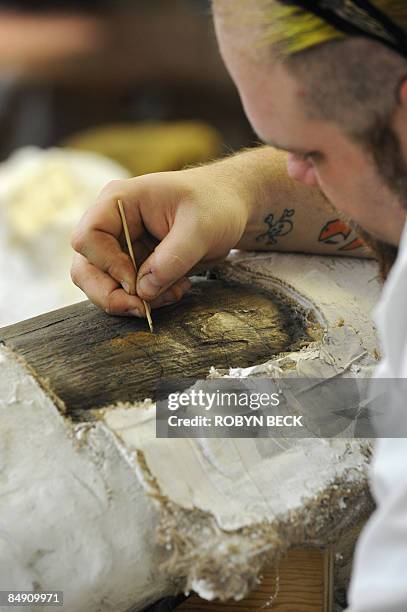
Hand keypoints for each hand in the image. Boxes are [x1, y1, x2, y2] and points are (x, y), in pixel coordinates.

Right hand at [71, 166, 248, 316]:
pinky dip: (148, 300)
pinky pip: (126, 292)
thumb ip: (171, 260)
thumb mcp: (201, 229)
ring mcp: (120, 246)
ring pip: (103, 285)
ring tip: (172, 294)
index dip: (107, 265)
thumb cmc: (215, 204)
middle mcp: (112, 224)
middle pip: (85, 268)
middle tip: (142, 309)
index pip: (88, 238)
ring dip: (133, 301)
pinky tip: (176, 290)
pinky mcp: (133, 264)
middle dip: (111, 295)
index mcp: (119, 201)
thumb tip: (142, 292)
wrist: (230, 207)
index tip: (136, 281)